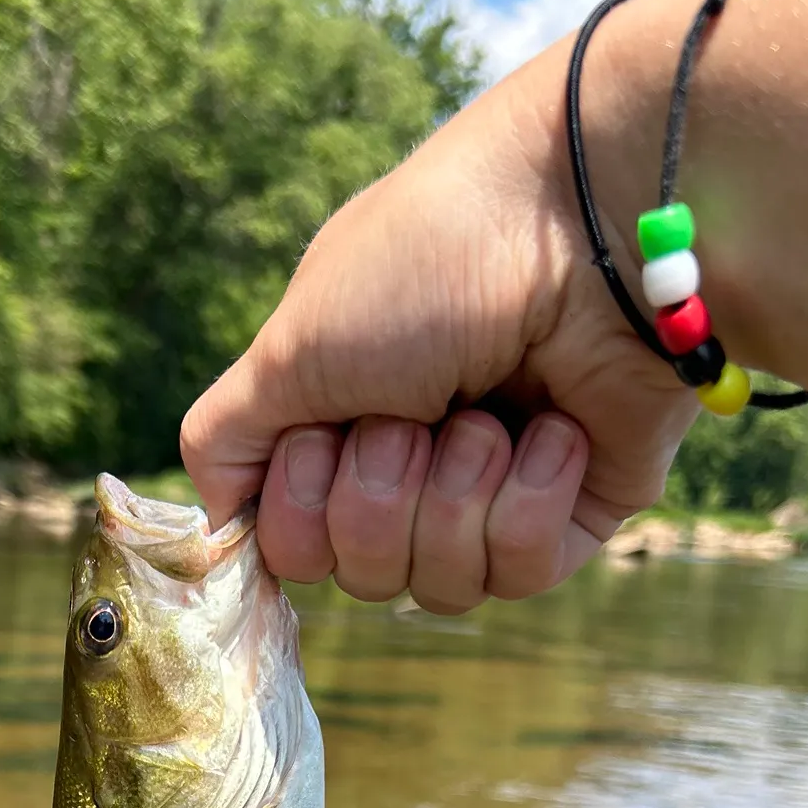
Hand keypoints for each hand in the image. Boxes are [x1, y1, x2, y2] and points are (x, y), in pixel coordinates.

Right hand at [180, 39, 698, 613]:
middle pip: (362, 576)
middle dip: (381, 494)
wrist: (587, 219)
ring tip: (486, 411)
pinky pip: (517, 575)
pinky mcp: (573, 513)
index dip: (301, 508)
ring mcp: (492, 495)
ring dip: (454, 492)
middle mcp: (410, 469)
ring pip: (438, 588)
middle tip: (416, 407)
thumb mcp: (287, 349)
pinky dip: (526, 500)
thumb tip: (220, 527)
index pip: (293, 549)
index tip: (324, 432)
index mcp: (337, 428)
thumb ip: (224, 443)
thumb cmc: (426, 266)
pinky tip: (552, 428)